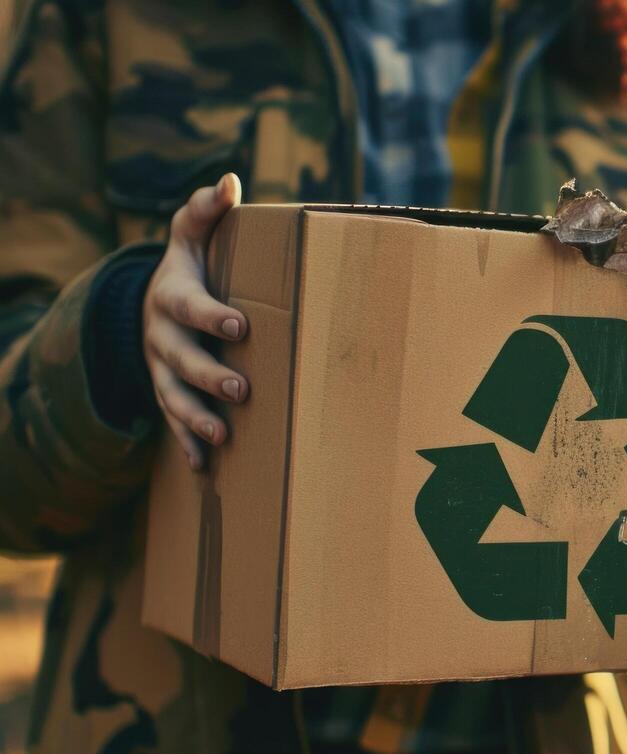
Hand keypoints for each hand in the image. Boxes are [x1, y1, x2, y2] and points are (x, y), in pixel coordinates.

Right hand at [144, 173, 248, 469]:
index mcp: (173, 297)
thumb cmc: (189, 269)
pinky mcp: (168, 395)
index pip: (190, 306)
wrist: (153, 307)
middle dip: (209, 376)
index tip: (240, 325)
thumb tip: (229, 181)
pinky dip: (187, 444)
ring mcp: (162, 370)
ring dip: (196, 418)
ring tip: (222, 435)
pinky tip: (203, 466)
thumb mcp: (192, 238)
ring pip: (173, 397)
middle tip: (241, 390)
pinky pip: (172, 423)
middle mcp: (162, 337)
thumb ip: (206, 213)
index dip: (212, 316)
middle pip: (182, 359)